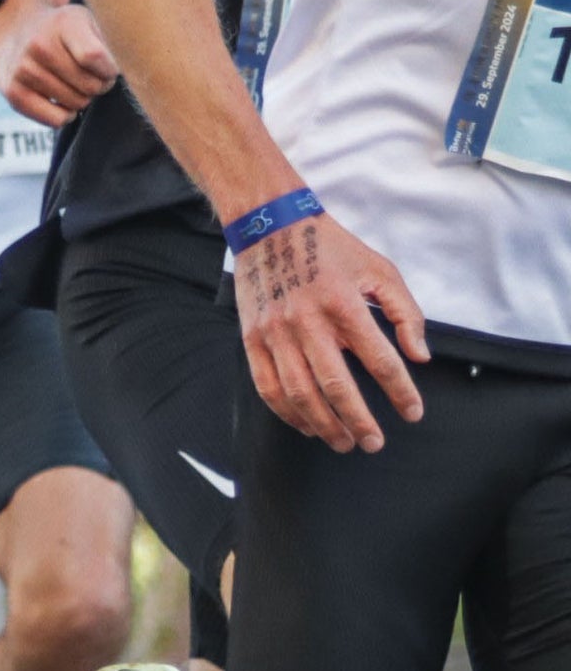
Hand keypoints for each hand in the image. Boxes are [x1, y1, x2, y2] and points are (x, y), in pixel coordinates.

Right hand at [0, 0, 117, 124]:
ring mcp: (23, 70)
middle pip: (89, 85)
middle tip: (93, 76)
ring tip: (75, 84)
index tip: (110, 67)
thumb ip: (110, 39)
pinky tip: (62, 100)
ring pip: (76, 104)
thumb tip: (134, 65)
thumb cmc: (63, 30)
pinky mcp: (12, 92)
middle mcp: (39, 45)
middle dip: (100, 85)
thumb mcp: (87, 20)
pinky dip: (65, 115)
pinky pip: (55, 119)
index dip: (110, 70)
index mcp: (63, 23)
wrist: (13, 31)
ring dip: (83, 98)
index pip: (95, 57)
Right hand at [236, 210, 429, 453]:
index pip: (380, 360)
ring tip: (343, 441)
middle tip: (374, 443)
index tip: (413, 413)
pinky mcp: (252, 339)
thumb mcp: (380, 269)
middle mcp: (306, 321)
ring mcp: (274, 333)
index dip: (400, 392)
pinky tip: (306, 425)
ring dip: (323, 424)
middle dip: (359, 420)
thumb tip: (419, 356)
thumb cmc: (330, 248)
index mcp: (344, 303)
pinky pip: (267, 386)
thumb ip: (404, 313)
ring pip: (299, 393)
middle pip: (335, 385)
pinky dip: (287, 412)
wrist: (270, 227)